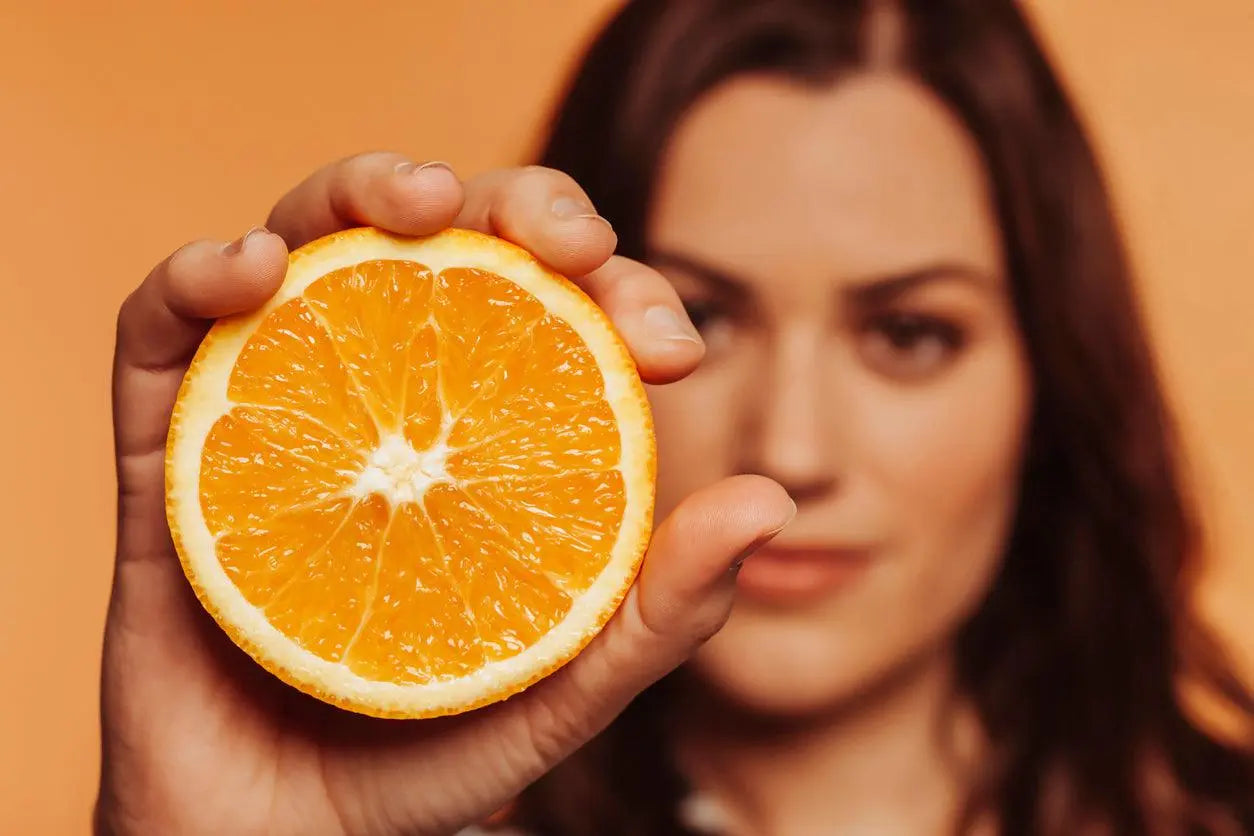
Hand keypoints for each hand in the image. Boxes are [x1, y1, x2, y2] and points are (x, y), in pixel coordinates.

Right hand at [98, 153, 794, 835]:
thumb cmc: (429, 756)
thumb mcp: (567, 684)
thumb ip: (664, 608)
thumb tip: (770, 501)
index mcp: (481, 436)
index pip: (558, 313)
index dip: (621, 290)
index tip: (668, 339)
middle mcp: (384, 398)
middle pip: (441, 243)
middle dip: (508, 205)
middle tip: (561, 241)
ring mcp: (277, 408)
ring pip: (308, 243)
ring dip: (357, 192)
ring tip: (415, 205)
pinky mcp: (169, 449)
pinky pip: (161, 333)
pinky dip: (197, 275)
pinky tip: (255, 271)